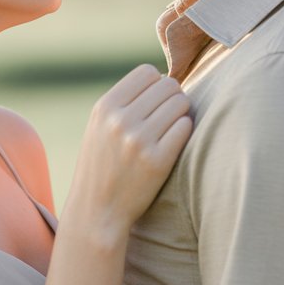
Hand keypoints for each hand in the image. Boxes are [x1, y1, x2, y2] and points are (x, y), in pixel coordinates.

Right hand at [68, 64, 191, 235]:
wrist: (97, 212)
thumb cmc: (102, 166)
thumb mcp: (99, 127)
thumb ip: (124, 102)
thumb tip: (163, 78)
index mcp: (105, 107)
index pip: (147, 72)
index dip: (156, 83)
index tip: (155, 102)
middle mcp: (120, 120)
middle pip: (168, 85)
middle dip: (172, 98)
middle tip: (167, 117)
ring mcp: (139, 141)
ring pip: (181, 103)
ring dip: (181, 114)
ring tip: (170, 129)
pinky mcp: (157, 161)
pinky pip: (185, 127)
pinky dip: (183, 132)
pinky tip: (173, 143)